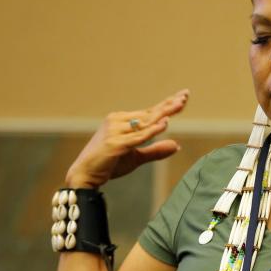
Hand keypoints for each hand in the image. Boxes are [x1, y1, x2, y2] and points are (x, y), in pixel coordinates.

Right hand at [64, 90, 189, 188]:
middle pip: (150, 113)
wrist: (85, 175)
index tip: (183, 96)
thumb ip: (156, 151)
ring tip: (180, 104)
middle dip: (169, 104)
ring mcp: (115, 131)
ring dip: (164, 113)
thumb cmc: (109, 164)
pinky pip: (139, 136)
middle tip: (186, 95)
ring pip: (146, 122)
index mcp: (122, 121)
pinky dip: (153, 130)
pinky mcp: (115, 143)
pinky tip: (165, 123)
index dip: (167, 104)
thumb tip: (177, 145)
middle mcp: (118, 121)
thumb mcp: (137, 157)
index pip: (149, 111)